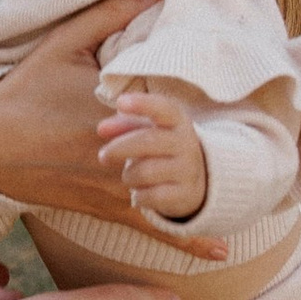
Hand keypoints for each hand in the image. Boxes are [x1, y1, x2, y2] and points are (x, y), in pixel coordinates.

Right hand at [0, 0, 229, 262]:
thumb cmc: (23, 90)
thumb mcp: (63, 43)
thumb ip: (110, 13)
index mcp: (111, 107)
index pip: (169, 112)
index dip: (197, 111)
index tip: (231, 99)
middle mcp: (116, 151)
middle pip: (178, 154)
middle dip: (213, 155)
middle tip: (266, 151)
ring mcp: (111, 183)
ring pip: (170, 191)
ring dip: (209, 196)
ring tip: (255, 199)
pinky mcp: (103, 207)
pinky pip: (150, 225)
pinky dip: (186, 240)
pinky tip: (220, 251)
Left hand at [96, 84, 207, 223]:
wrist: (199, 180)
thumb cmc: (162, 148)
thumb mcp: (148, 131)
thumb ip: (124, 126)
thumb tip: (101, 129)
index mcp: (178, 121)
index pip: (163, 108)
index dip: (142, 104)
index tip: (120, 102)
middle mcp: (187, 143)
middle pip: (147, 141)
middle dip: (119, 148)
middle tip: (103, 156)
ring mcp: (188, 170)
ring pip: (145, 172)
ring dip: (128, 176)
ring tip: (130, 176)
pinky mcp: (185, 194)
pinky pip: (150, 196)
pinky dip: (138, 196)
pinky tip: (140, 194)